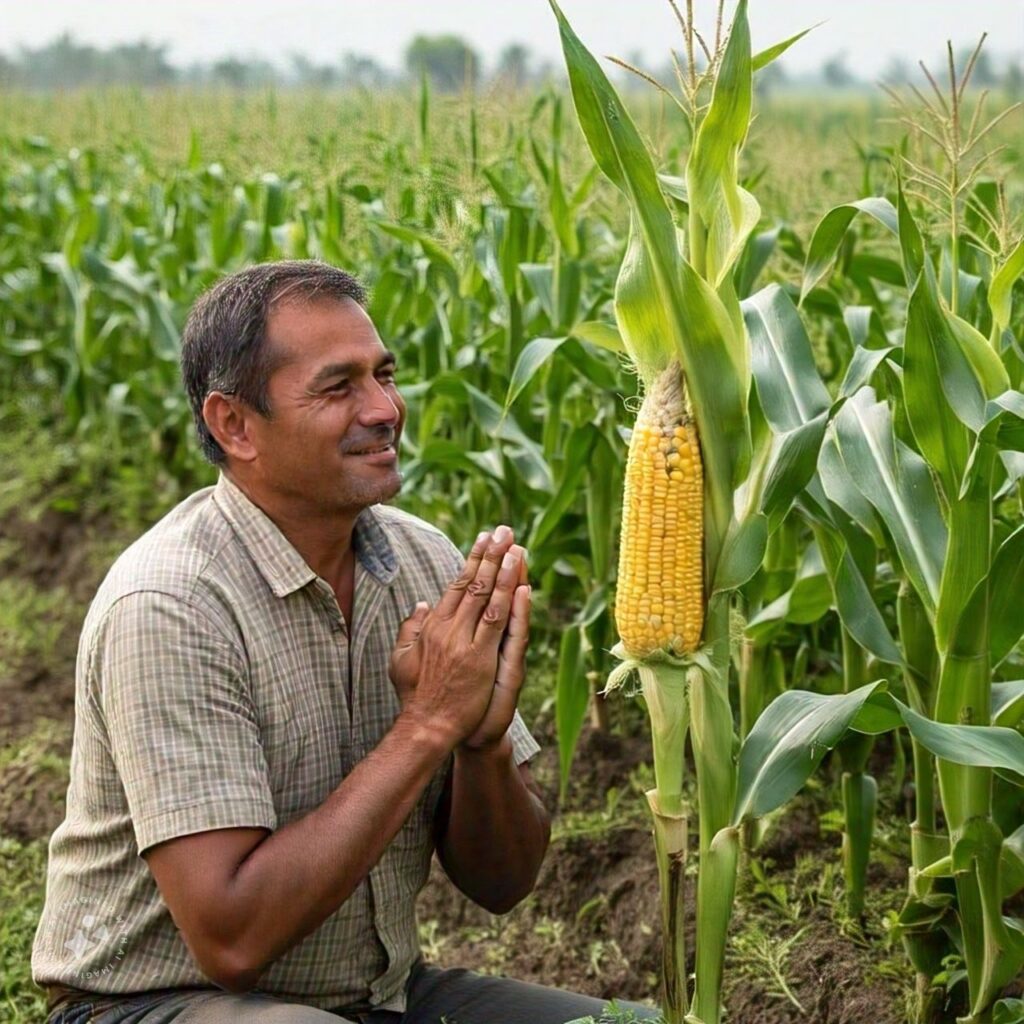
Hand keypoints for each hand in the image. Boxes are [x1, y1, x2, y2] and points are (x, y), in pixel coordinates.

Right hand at [387, 527, 527, 748]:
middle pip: (473, 583)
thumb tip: (422, 604)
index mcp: (433, 626)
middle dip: (490, 555)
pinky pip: (499, 624)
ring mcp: (465, 643)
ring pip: (488, 598)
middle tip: (505, 531)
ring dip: (503, 570)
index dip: (473, 561)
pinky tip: (520, 583)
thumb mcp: (402, 659)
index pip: (457, 585)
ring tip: (515, 547)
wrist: (426, 727)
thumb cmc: (415, 696)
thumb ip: (411, 630)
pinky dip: (510, 602)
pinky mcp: (481, 659)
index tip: (485, 541)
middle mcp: (449, 629)